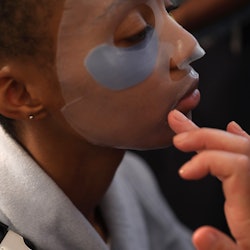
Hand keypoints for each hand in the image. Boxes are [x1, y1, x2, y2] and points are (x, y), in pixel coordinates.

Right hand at [168, 109, 249, 249]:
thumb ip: (222, 249)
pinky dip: (237, 138)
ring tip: (188, 126)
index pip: (235, 166)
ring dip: (213, 134)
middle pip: (237, 148)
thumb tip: (198, 235)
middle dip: (204, 137)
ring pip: (241, 145)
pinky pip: (249, 152)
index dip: (207, 161)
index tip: (183, 173)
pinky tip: (230, 128)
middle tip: (179, 137)